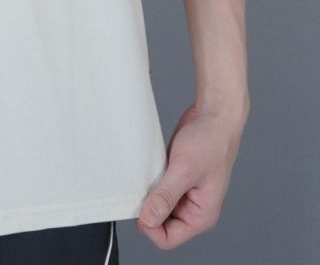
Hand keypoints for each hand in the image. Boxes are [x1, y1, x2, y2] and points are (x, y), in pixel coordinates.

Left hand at [136, 100, 247, 249]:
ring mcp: (183, 195)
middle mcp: (192, 210)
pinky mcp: (175, 179)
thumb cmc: (210, 142)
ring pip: (155, 206)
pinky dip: (149, 182)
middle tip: (143, 185)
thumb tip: (146, 220)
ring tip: (151, 174)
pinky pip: (156, 190)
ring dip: (148, 194)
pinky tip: (150, 168)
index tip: (140, 203)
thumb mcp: (184, 170)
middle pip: (159, 224)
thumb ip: (165, 197)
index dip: (149, 225)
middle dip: (147, 208)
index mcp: (200, 216)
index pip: (166, 238)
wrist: (214, 116)